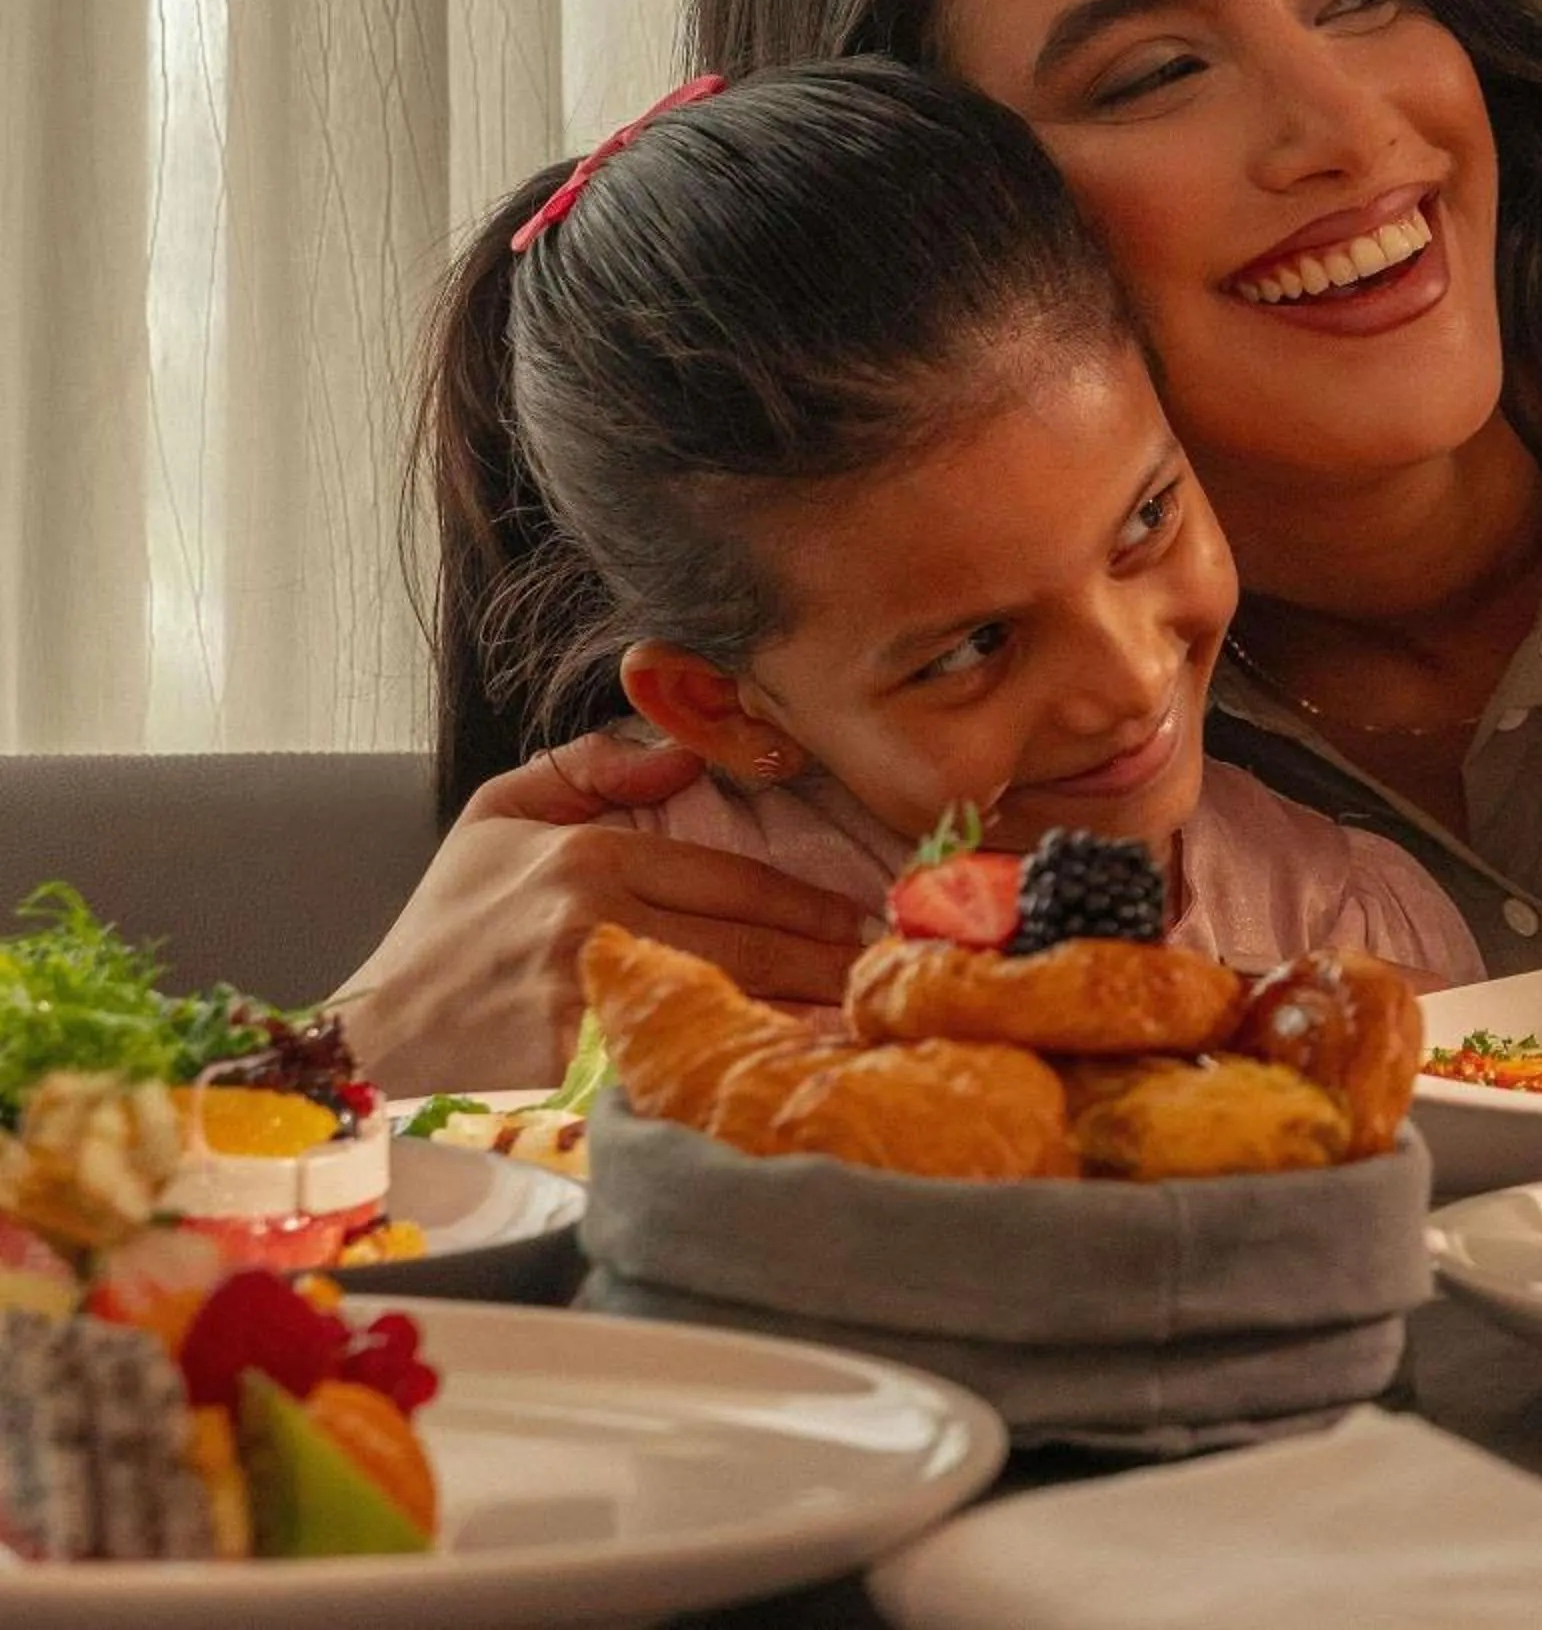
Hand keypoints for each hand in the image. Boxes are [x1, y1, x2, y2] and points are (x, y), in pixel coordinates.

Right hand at [338, 732, 868, 1090]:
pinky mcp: (579, 1062)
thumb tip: (680, 755)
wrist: (375, 1038)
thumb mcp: (496, 816)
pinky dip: (741, 1060)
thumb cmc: (443, 931)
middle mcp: (597, 919)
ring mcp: (590, 993)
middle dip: (828, 961)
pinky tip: (788, 1066)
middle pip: (749, 942)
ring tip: (863, 1016)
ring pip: (730, 997)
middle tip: (887, 973)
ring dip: (805, 1010)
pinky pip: (687, 1055)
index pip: (735, 882)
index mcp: (590, 856)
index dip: (810, 907)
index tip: (863, 922)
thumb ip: (587, 768)